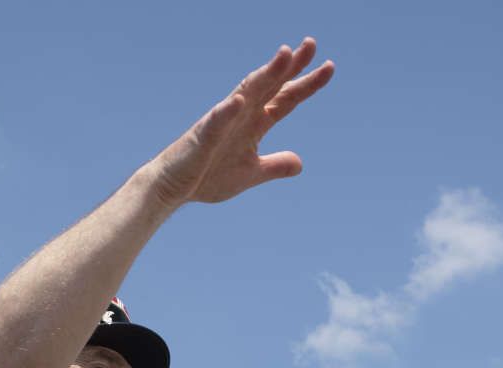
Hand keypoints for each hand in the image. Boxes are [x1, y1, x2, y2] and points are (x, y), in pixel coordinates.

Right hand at [142, 37, 333, 210]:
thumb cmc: (208, 175)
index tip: (329, 67)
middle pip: (270, 85)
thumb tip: (299, 163)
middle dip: (290, 66)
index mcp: (255, 123)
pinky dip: (227, 112)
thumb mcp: (251, 174)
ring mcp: (221, 122)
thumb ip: (275, 165)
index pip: (285, 99)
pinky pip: (215, 122)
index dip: (307, 84)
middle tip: (311, 44)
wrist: (173, 188)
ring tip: (284, 55)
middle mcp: (241, 115)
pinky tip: (239, 101)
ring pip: (246, 92)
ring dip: (265, 74)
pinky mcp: (203, 137)